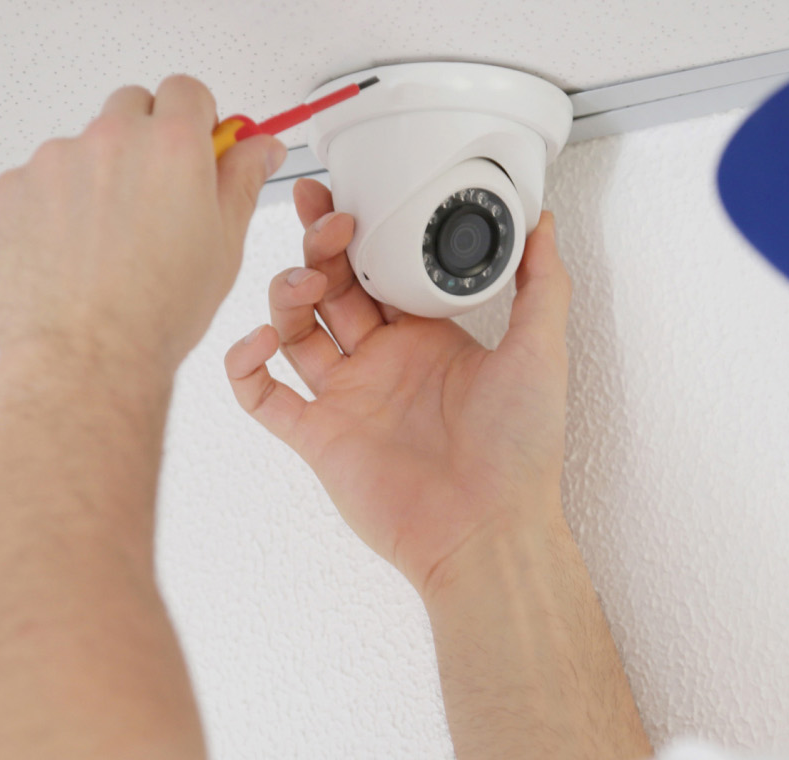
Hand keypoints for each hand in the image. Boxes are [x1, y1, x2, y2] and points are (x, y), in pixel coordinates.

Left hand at [0, 76, 287, 377]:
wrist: (84, 360)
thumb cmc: (154, 316)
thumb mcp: (224, 247)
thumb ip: (241, 181)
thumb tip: (258, 149)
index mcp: (172, 146)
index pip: (187, 91)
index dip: (195, 121)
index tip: (195, 146)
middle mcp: (110, 140)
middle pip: (131, 108)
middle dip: (144, 141)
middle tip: (153, 200)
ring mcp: (54, 161)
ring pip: (82, 149)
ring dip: (96, 178)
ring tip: (106, 245)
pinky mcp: (11, 190)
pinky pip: (38, 182)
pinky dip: (52, 208)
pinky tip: (70, 255)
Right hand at [224, 178, 573, 592]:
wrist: (491, 530)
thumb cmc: (519, 454)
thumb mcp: (541, 350)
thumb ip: (543, 282)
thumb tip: (542, 223)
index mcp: (426, 340)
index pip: (379, 270)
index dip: (359, 232)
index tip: (349, 200)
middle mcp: (382, 365)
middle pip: (331, 289)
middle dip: (319, 247)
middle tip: (324, 219)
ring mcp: (346, 400)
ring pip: (294, 331)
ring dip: (288, 295)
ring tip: (306, 281)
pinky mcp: (319, 439)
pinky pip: (263, 398)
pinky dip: (246, 366)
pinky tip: (258, 341)